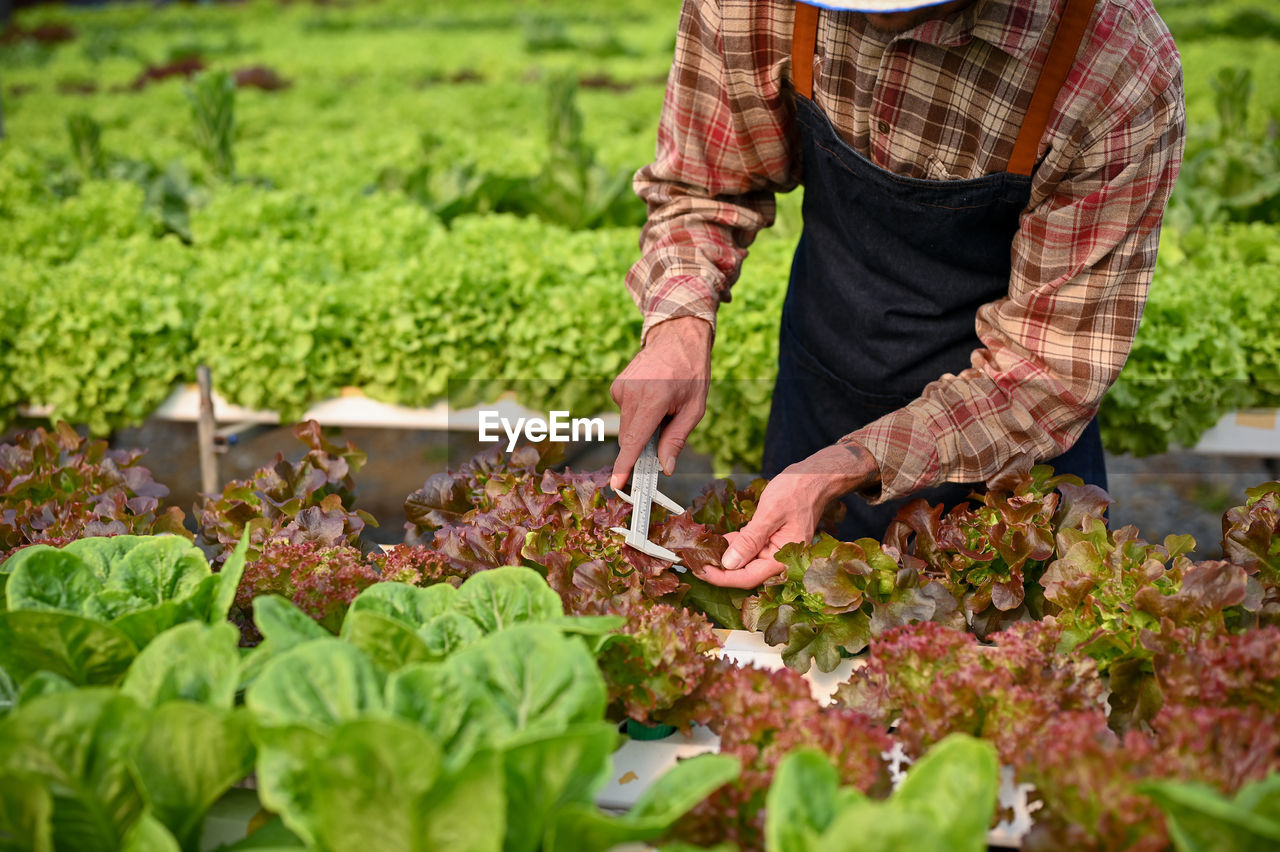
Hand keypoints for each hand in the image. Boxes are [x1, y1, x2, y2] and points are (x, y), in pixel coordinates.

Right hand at [609, 316, 712, 489]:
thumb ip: (677, 439)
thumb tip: (666, 468)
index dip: (625, 465)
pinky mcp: (616, 386)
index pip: (635, 440)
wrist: (677, 338)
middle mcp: (633, 393)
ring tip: (662, 405)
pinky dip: (637, 414)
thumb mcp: (694, 409)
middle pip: (630, 438)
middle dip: (643, 446)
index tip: (616, 483)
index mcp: (654, 398)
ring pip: (627, 427)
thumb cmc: (692, 373)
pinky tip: (652, 396)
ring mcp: (621, 388)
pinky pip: (624, 413)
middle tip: (664, 434)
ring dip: (642, 426)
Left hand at [696, 443, 879, 588]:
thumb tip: (729, 564)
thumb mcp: (770, 513)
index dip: (722, 577)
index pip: (748, 577)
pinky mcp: (769, 541)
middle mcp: (779, 559)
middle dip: (719, 570)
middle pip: (744, 573)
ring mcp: (774, 551)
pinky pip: (747, 549)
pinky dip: (732, 546)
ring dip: (723, 558)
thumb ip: (750, 540)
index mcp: (784, 558)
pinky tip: (716, 541)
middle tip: (693, 562)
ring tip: (699, 552)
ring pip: (744, 562)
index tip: (700, 571)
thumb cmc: (798, 491)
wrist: (814, 478)